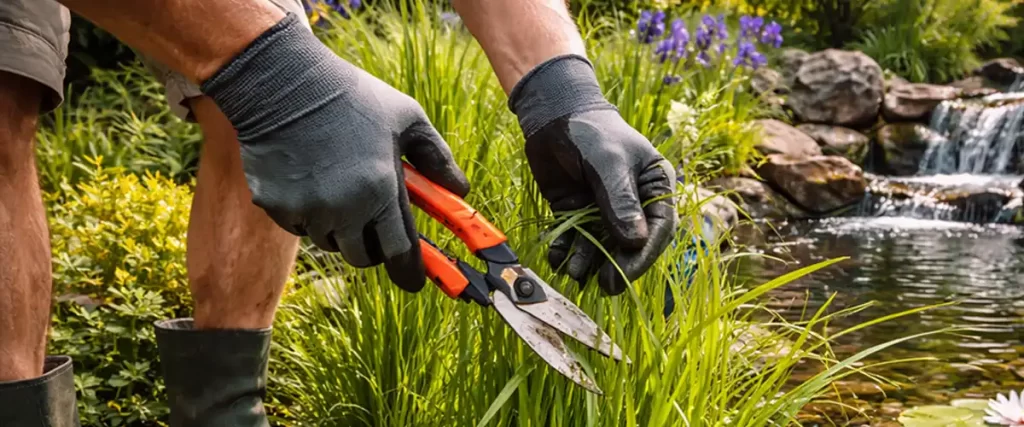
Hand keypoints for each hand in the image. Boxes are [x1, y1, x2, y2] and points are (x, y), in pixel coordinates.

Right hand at [200, 13, 468, 291]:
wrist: (283, 82)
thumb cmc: (352, 97)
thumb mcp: (407, 119)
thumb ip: (437, 158)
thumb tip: (461, 190)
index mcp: (380, 189)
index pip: (401, 251)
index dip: (411, 273)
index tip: (416, 282)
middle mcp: (343, 207)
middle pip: (363, 258)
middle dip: (373, 247)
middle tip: (373, 225)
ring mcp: (306, 209)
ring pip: (329, 242)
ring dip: (339, 228)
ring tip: (339, 185)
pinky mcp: (275, 206)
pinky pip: (299, 226)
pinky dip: (307, 214)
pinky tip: (309, 178)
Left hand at [509, 54, 677, 295]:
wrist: (554, 116)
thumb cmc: (591, 131)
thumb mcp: (609, 162)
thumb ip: (619, 200)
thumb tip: (634, 241)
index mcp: (655, 187)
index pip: (659, 229)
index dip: (643, 255)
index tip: (625, 275)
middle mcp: (634, 204)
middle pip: (631, 244)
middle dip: (616, 265)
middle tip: (604, 285)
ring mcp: (604, 210)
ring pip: (601, 245)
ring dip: (588, 262)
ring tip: (573, 272)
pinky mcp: (577, 213)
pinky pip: (576, 239)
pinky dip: (567, 251)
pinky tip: (558, 258)